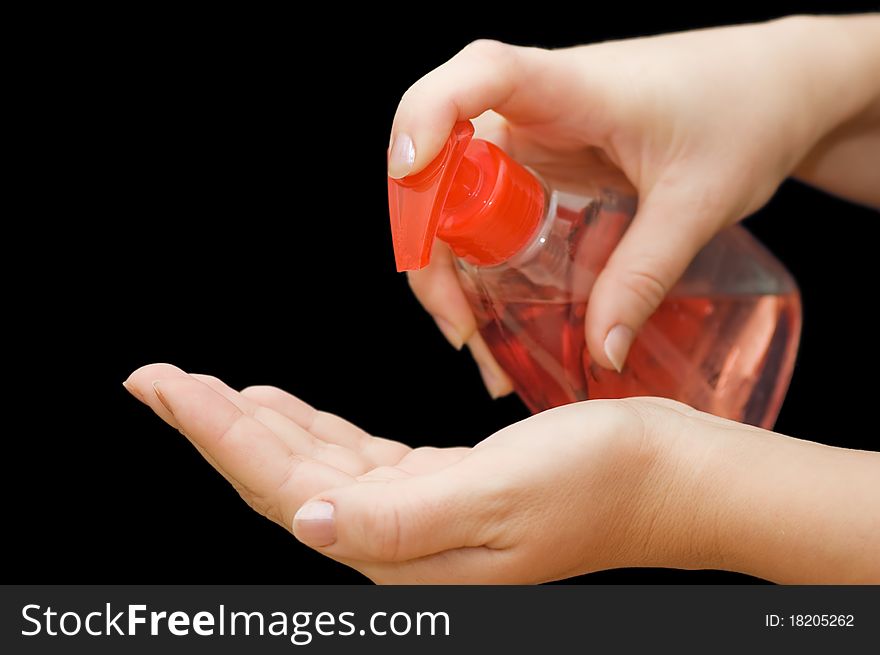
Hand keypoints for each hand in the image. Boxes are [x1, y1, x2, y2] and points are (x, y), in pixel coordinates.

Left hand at [125, 364, 879, 582]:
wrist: (668, 475)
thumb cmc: (602, 478)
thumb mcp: (500, 497)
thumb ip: (400, 520)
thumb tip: (310, 523)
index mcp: (406, 550)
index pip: (285, 487)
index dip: (219, 436)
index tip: (165, 387)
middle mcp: (401, 541)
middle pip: (284, 476)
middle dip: (218, 425)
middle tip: (158, 378)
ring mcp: (419, 513)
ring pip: (313, 464)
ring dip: (257, 425)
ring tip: (204, 390)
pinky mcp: (440, 486)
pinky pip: (355, 456)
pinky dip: (312, 428)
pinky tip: (283, 407)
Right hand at [391, 15, 879, 388]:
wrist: (775, 87)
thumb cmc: (745, 112)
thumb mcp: (698, 202)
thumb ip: (644, 275)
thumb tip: (601, 353)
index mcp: (571, 87)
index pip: (477, 76)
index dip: (426, 115)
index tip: (410, 171)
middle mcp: (534, 107)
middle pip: (439, 160)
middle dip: (427, 248)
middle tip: (460, 328)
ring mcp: (532, 138)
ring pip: (455, 199)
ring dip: (450, 271)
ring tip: (478, 346)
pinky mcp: (542, 165)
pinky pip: (489, 214)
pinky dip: (483, 268)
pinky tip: (500, 322)